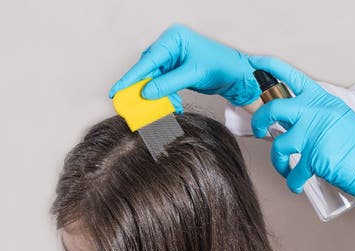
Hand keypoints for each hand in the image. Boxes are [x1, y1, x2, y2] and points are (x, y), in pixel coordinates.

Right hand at [108, 24, 260, 110]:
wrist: (237, 75)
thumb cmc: (221, 66)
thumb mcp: (192, 75)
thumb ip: (167, 84)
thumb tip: (146, 93)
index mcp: (173, 39)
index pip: (148, 60)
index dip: (131, 77)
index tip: (117, 91)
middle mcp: (170, 46)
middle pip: (148, 70)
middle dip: (145, 89)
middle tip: (134, 105)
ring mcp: (172, 58)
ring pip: (154, 80)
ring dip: (158, 96)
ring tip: (168, 106)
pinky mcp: (174, 70)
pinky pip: (162, 84)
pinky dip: (165, 96)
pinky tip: (173, 105)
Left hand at [249, 56, 354, 218]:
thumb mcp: (336, 119)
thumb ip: (311, 116)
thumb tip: (283, 123)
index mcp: (322, 100)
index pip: (291, 75)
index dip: (269, 67)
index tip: (252, 63)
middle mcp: (317, 112)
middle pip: (273, 108)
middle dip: (259, 121)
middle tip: (260, 130)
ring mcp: (317, 133)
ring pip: (279, 145)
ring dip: (278, 162)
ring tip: (285, 169)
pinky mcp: (317, 157)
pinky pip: (293, 172)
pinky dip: (293, 182)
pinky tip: (297, 185)